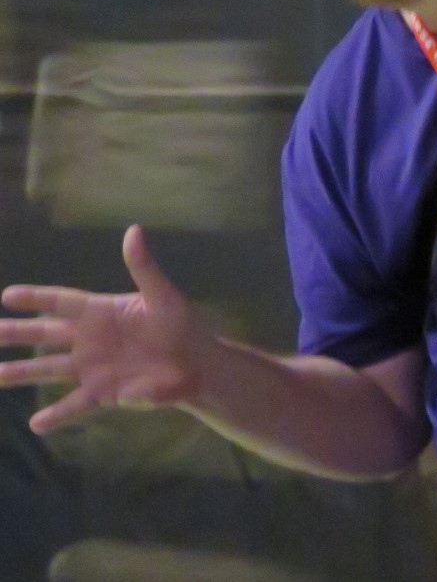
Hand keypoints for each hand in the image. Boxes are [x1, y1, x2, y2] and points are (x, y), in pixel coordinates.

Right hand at [0, 226, 210, 434]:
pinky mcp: (102, 393)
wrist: (198, 364)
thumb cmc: (182, 325)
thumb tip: (133, 230)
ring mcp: (92, 367)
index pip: (62, 302)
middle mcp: (90, 339)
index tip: (7, 296)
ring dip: (21, 372)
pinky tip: (35, 425)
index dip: (36, 299)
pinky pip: (73, 405)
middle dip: (16, 334)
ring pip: (49, 369)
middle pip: (45, 334)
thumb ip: (144, 267)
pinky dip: (55, 416)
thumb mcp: (163, 296)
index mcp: (102, 312)